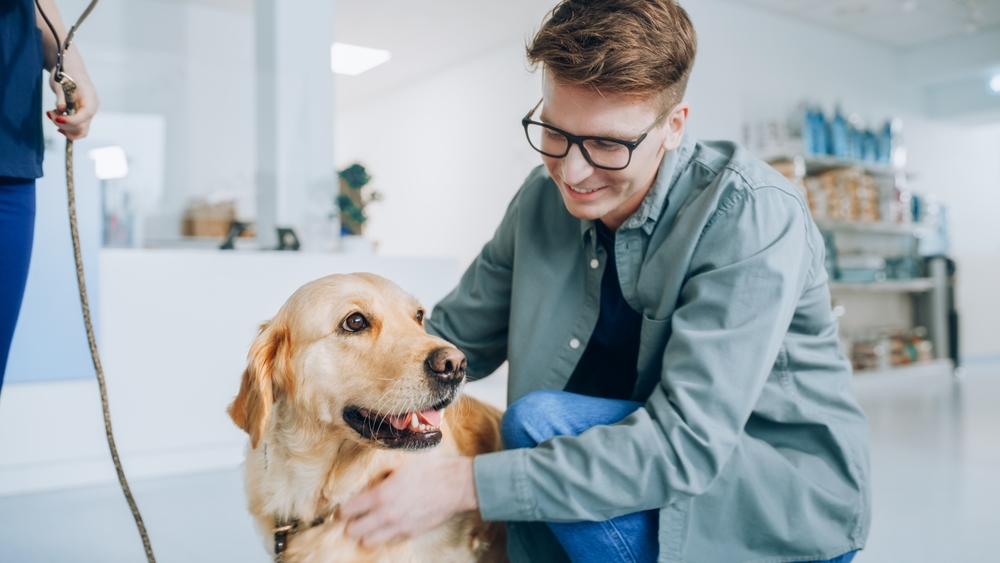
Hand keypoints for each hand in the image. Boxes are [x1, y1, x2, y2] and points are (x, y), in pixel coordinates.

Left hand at [47, 63, 98, 140]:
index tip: (57, 118)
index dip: (72, 120)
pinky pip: (78, 129)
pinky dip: (68, 130)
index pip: (86, 114)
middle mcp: (92, 106)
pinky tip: (58, 124)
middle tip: (49, 113)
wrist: (70, 69)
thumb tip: (61, 109)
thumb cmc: (66, 72)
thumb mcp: (60, 81)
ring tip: (53, 116)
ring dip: (65, 128)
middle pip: (83, 125)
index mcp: (90, 96)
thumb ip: (62, 96)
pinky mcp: (82, 115)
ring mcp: (88, 112)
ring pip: (81, 130)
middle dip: (64, 124)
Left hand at [339, 456, 478, 546]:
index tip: (341, 510)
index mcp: (380, 495)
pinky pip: (389, 541)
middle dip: (350, 525)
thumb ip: (379, 475)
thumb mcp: (399, 464)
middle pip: (353, 532)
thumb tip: (366, 482)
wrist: (455, 484)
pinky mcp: (411, 533)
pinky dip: (385, 536)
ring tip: (369, 524)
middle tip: (354, 518)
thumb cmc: (430, 469)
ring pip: (368, 542)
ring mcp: (399, 527)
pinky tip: (389, 525)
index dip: (341, 511)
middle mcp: (386, 515)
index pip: (348, 511)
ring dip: (366, 534)